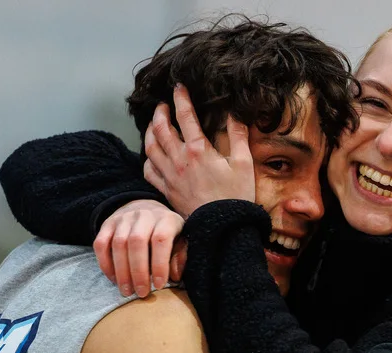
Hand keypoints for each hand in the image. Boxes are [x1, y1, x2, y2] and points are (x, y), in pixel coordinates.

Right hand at [93, 199, 184, 296]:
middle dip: (138, 272)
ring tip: (127, 291)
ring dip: (121, 272)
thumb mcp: (180, 241)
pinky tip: (113, 279)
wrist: (145, 209)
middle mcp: (144, 215)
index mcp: (166, 219)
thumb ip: (179, 257)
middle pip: (136, 242)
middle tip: (141, 293)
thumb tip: (175, 276)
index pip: (160, 239)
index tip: (159, 286)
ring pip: (118, 244)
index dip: (159, 264)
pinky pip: (101, 244)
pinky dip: (105, 264)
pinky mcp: (107, 224)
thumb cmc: (166, 232)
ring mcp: (123, 218)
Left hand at [142, 84, 254, 217]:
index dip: (181, 98)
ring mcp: (170, 176)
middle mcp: (179, 160)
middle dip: (160, 112)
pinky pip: (149, 171)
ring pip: (150, 148)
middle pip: (161, 128)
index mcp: (199, 150)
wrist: (222, 228)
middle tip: (162, 104)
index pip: (185, 116)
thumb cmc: (236, 197)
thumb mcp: (244, 163)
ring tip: (153, 124)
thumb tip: (235, 113)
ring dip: (150, 132)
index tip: (178, 86)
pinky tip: (151, 154)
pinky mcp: (167, 191)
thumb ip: (239, 135)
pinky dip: (147, 159)